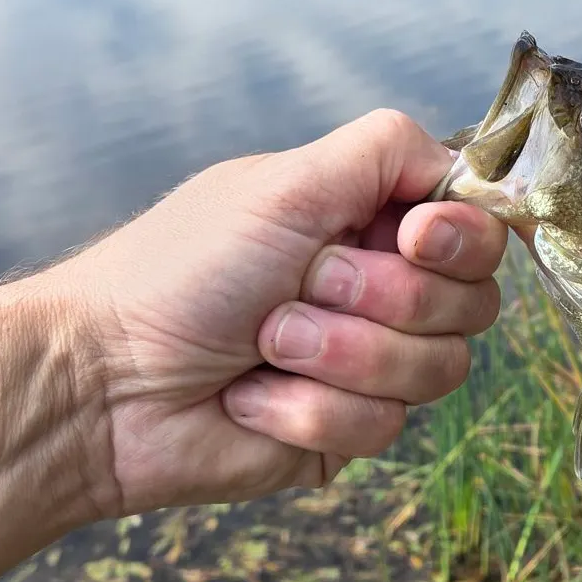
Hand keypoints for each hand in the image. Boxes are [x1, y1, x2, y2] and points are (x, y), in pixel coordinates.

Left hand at [59, 109, 506, 516]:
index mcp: (374, 221)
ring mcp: (371, 364)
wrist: (102, 383)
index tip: (412, 239)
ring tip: (264, 343)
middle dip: (381, 298)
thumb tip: (467, 166)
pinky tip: (249, 397)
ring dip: (339, 354)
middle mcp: (384, 289)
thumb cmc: (182, 270)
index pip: (479, 227)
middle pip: (474, 302)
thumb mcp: (287, 183)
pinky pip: (384, 426)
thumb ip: (388, 150)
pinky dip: (306, 408)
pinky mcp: (348, 430)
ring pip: (438, 370)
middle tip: (303, 285)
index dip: (460, 237)